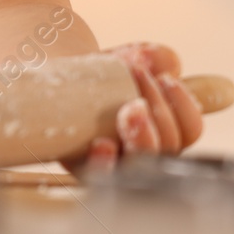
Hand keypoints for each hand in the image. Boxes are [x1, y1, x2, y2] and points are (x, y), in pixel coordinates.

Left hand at [69, 42, 204, 175]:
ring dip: (141, 137)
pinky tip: (101, 144)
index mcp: (159, 127)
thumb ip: (151, 58)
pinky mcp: (79, 164)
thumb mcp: (125, 58)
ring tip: (128, 110)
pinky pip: (98, 175)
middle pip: (167, 147)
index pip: (188, 129)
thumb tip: (169, 61)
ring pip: (140, 164)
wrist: (45, 70)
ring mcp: (112, 160)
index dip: (185, 108)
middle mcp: (139, 148)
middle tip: (141, 88)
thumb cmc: (91, 71)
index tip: (166, 79)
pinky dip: (105, 163)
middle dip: (160, 116)